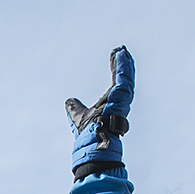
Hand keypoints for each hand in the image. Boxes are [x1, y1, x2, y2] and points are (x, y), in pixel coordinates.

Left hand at [65, 45, 134, 179]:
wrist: (92, 143)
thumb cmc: (88, 134)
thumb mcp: (78, 116)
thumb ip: (75, 109)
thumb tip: (68, 101)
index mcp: (112, 105)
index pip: (116, 85)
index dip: (116, 71)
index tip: (114, 59)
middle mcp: (120, 102)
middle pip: (123, 79)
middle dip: (123, 65)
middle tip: (122, 52)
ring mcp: (122, 100)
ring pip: (126, 77)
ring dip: (124, 63)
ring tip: (121, 50)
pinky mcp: (121, 97)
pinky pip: (123, 77)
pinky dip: (122, 65)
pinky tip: (120, 54)